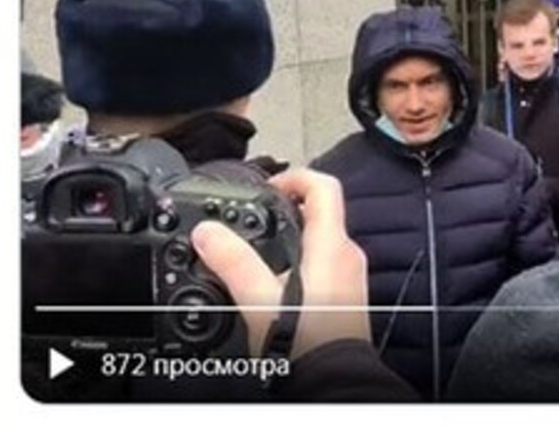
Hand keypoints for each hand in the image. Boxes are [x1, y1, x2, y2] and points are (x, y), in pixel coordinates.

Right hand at [191, 167, 369, 360]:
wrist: (334, 382)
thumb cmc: (307, 346)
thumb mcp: (259, 300)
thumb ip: (232, 261)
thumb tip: (207, 233)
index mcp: (332, 246)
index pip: (323, 186)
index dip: (294, 176)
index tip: (268, 186)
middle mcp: (348, 256)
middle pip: (320, 212)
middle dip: (285, 209)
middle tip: (254, 218)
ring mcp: (351, 276)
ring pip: (321, 239)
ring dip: (291, 237)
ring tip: (257, 251)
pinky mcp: (347, 296)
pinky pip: (324, 264)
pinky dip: (300, 260)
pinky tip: (275, 282)